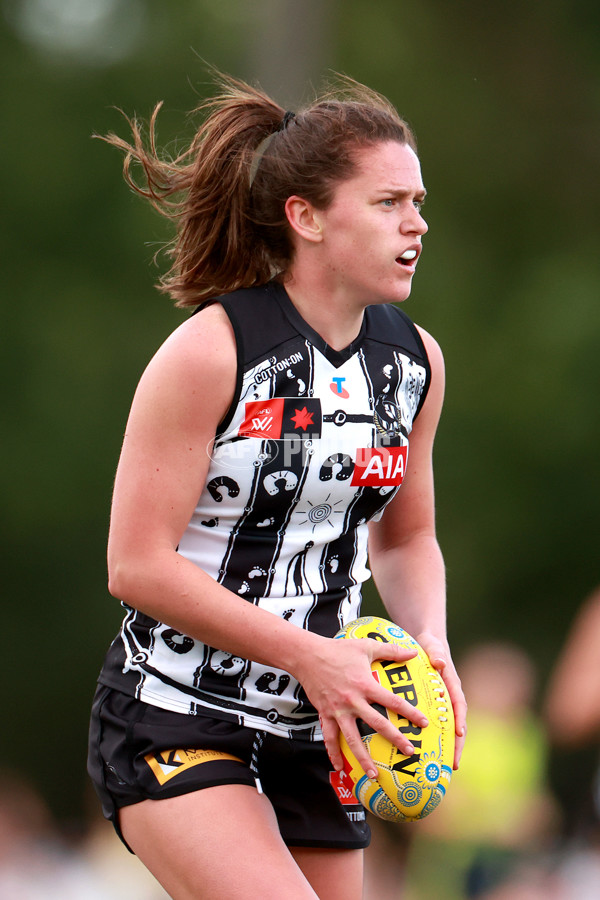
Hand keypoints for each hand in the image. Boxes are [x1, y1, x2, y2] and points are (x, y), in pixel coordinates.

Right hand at [297, 635, 429, 778]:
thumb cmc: (338, 649)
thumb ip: (391, 651)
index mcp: (365, 684)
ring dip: (363, 758)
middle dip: (395, 739)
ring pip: (352, 738)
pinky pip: (329, 737)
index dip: (410, 713)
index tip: (424, 724)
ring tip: (374, 774)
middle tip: (409, 752)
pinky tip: (338, 767)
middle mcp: (353, 701)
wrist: (307, 656)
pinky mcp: (325, 714)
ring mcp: (338, 710)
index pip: (392, 702)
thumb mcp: (366, 646)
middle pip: (377, 724)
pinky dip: (333, 753)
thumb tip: (413, 653)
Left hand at [415, 631, 466, 769]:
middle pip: (458, 724)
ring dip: (448, 747)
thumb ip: (436, 653)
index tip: (460, 735)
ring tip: (443, 768)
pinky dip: (435, 739)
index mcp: (453, 685)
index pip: (459, 705)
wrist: (429, 645)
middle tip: (454, 764)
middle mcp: (451, 697)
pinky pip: (437, 725)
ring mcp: (444, 704)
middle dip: (457, 745)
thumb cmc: (431, 646)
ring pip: (448, 729)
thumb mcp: (432, 646)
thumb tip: (440, 663)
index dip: (460, 720)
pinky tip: (426, 753)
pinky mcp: (435, 707)